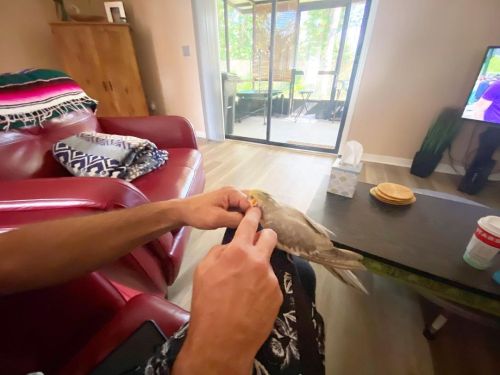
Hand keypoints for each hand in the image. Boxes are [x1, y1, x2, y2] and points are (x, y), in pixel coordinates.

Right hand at [172, 208, 281, 374]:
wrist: (222, 340)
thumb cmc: (207, 304)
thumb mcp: (203, 271)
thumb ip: (219, 252)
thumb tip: (231, 247)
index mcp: (238, 252)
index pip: (250, 224)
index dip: (254, 214)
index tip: (257, 210)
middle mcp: (259, 261)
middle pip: (271, 237)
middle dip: (264, 236)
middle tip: (256, 244)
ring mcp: (271, 279)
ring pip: (268, 264)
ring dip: (259, 268)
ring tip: (244, 288)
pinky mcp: (277, 295)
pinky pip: (270, 284)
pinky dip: (262, 287)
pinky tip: (251, 301)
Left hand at [179, 186, 250, 229]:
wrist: (183, 212)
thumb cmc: (199, 214)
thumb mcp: (218, 218)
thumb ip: (236, 219)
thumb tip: (251, 222)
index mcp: (233, 192)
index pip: (252, 204)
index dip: (255, 217)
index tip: (256, 230)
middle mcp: (234, 192)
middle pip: (251, 203)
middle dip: (254, 215)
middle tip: (255, 230)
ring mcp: (231, 197)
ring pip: (246, 207)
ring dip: (248, 216)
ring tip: (251, 230)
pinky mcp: (227, 203)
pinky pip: (240, 209)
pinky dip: (242, 216)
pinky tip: (243, 226)